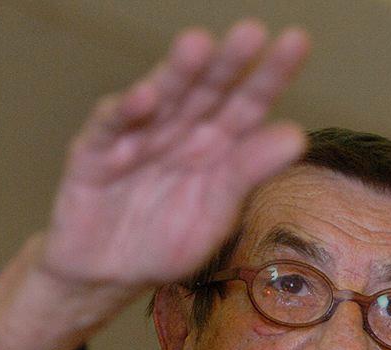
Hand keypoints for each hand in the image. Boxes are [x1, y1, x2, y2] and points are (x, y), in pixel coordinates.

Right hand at [42, 20, 310, 288]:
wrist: (107, 275)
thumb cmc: (165, 241)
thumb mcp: (214, 214)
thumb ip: (247, 173)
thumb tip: (296, 136)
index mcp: (217, 144)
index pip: (248, 103)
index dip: (269, 74)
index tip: (295, 42)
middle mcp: (180, 130)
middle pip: (207, 91)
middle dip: (226, 63)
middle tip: (250, 33)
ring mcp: (137, 137)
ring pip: (161, 99)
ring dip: (177, 73)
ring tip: (198, 45)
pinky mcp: (94, 153)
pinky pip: (110, 128)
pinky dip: (124, 112)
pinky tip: (143, 98)